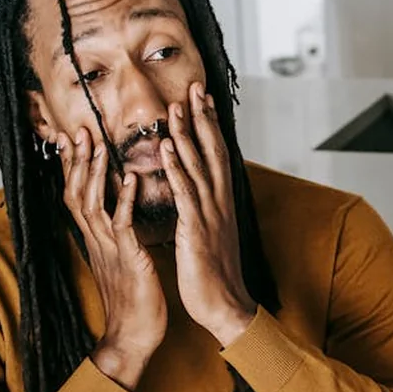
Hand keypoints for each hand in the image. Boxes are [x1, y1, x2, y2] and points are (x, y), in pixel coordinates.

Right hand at [59, 129, 165, 389]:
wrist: (134, 336)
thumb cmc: (134, 300)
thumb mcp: (120, 261)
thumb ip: (114, 237)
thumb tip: (115, 216)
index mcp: (96, 240)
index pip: (76, 195)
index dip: (73, 167)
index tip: (72, 139)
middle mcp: (97, 241)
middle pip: (76, 193)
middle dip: (76, 161)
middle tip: (77, 129)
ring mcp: (110, 249)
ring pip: (93, 204)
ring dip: (95, 172)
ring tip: (99, 144)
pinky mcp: (129, 259)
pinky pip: (123, 225)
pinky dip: (126, 199)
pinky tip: (132, 178)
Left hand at [160, 82, 255, 345]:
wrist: (225, 305)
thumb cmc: (214, 274)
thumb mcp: (211, 235)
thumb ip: (204, 210)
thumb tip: (197, 194)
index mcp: (221, 203)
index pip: (217, 155)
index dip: (211, 126)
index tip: (204, 99)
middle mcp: (219, 202)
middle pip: (212, 151)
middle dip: (203, 118)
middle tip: (195, 87)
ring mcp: (209, 213)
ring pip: (198, 164)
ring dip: (188, 132)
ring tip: (177, 105)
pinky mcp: (196, 228)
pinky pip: (185, 190)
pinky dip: (176, 165)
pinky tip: (167, 145)